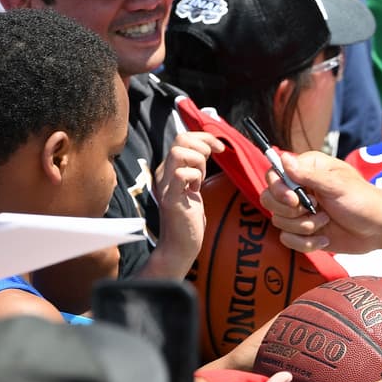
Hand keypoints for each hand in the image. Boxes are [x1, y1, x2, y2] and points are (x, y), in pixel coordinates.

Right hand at [146, 131, 223, 278]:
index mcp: (169, 168)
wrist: (180, 244)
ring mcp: (165, 185)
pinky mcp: (170, 198)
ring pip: (179, 153)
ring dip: (198, 161)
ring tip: (200, 178)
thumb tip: (210, 145)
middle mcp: (163, 173)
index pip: (183, 137)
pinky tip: (196, 190)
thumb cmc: (189, 216)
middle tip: (210, 163)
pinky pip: (182, 175)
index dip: (204, 137)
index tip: (218, 148)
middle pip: (180, 139)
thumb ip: (196, 166)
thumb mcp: (193, 184)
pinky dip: (195, 177)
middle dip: (202, 146)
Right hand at [265, 150, 381, 254]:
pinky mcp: (304, 232)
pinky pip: (288, 240)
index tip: (294, 199)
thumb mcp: (336, 185)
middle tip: (314, 210)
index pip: (274, 175)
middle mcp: (300, 189)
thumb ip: (308, 175)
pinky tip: (325, 238)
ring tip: (326, 221)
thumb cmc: (362, 200)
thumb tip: (284, 158)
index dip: (278, 189)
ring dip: (304, 227)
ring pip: (279, 222)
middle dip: (291, 211)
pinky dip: (307, 243)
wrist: (378, 227)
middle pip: (270, 200)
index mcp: (307, 170)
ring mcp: (301, 211)